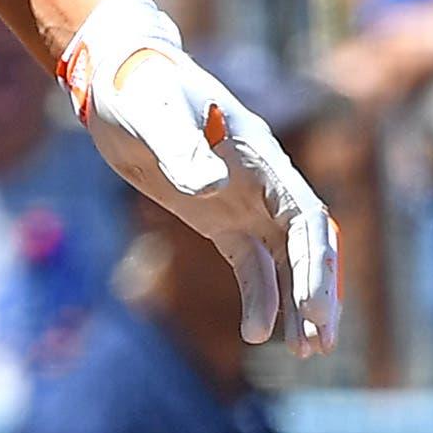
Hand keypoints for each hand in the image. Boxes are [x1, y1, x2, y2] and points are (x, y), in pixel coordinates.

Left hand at [62, 0, 337, 355]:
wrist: (113, 80)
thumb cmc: (135, 86)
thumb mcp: (151, 112)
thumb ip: (180, 147)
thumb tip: (211, 188)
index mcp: (259, 155)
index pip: (306, 216)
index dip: (315, 263)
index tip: (312, 306)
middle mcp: (261, 181)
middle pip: (307, 244)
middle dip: (318, 292)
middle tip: (319, 344)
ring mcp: (241, 199)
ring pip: (286, 260)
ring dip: (298, 303)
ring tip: (307, 353)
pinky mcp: (216, 216)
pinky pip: (251, 264)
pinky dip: (260, 297)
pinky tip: (257, 333)